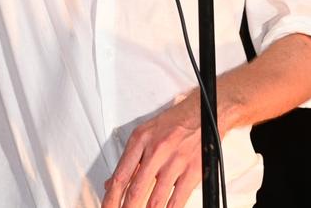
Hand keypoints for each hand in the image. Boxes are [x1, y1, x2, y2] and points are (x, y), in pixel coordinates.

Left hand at [102, 93, 201, 207]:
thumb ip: (130, 160)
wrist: (203, 112)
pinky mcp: (193, 170)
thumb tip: (112, 183)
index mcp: (141, 139)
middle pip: (135, 191)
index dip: (111, 198)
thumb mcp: (146, 133)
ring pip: (155, 200)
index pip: (120, 175)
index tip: (106, 207)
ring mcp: (175, 161)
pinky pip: (177, 200)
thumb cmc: (175, 122)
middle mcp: (156, 150)